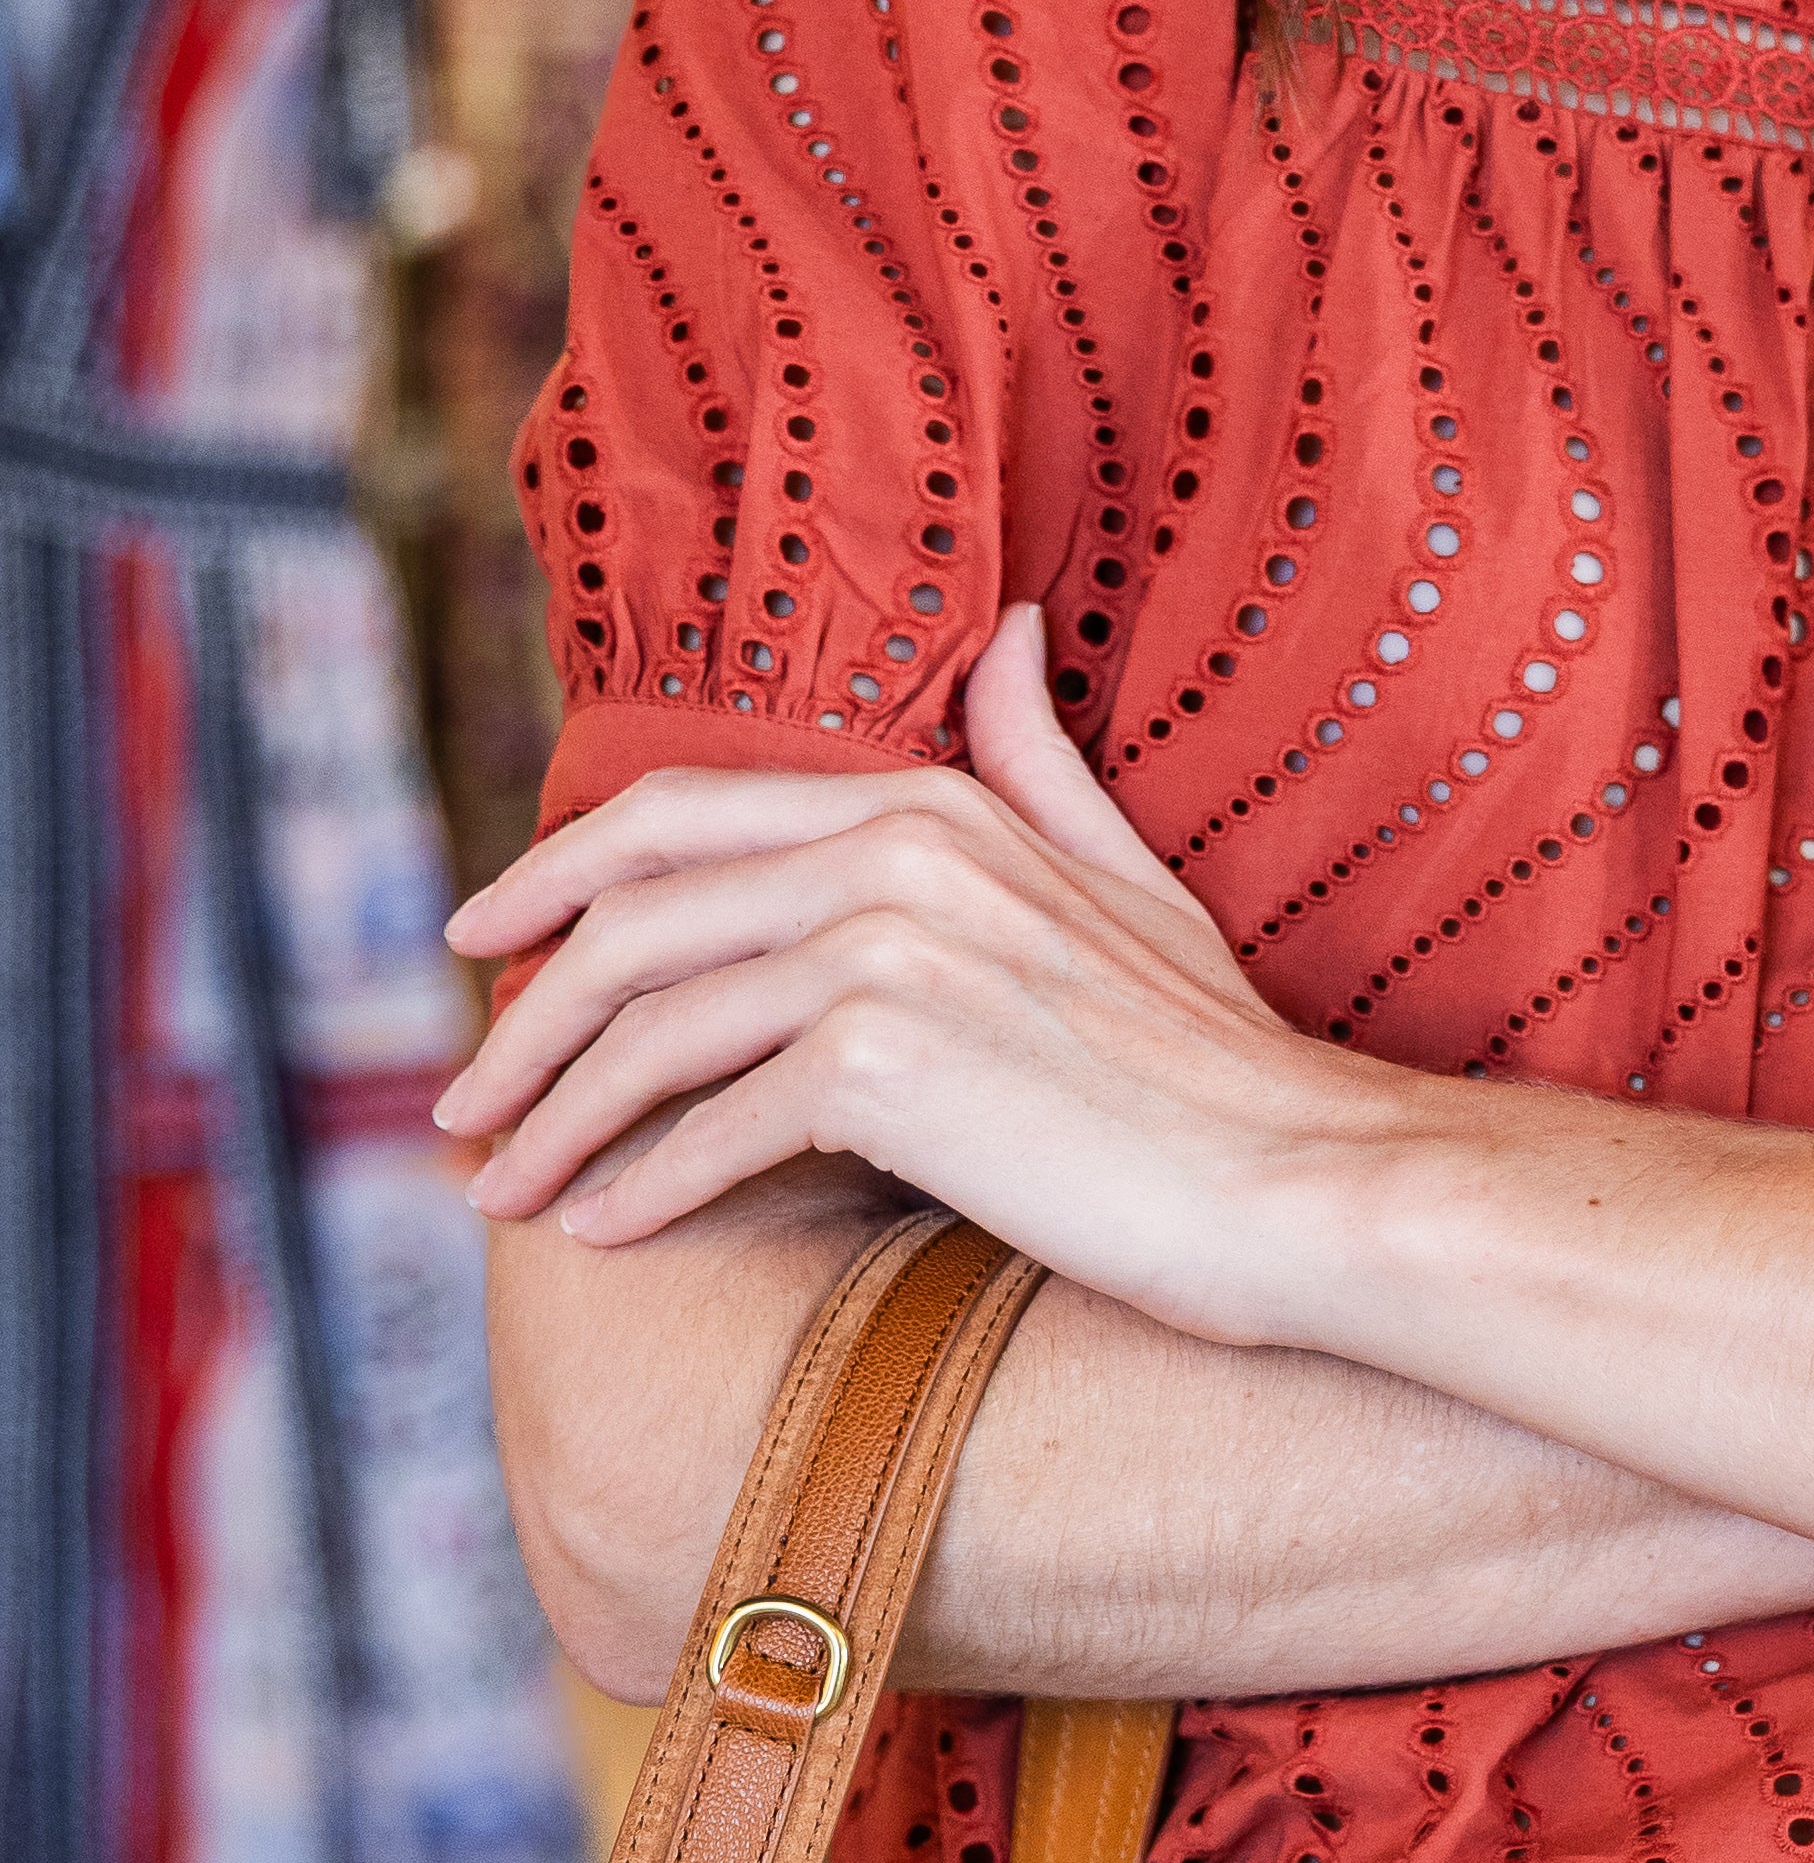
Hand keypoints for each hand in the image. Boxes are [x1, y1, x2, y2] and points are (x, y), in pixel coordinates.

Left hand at [438, 609, 1377, 1328]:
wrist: (1303, 1178)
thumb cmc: (1217, 1060)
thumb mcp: (1127, 877)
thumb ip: (1038, 761)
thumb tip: (1004, 629)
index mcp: (929, 805)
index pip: (671, 817)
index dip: (546, 875)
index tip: (475, 942)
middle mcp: (893, 855)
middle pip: (627, 923)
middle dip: (517, 1021)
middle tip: (460, 1106)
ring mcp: (886, 953)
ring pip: (646, 1034)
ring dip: (553, 1124)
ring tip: (505, 1193)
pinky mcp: (886, 1066)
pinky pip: (708, 1131)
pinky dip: (640, 1191)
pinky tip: (606, 1234)